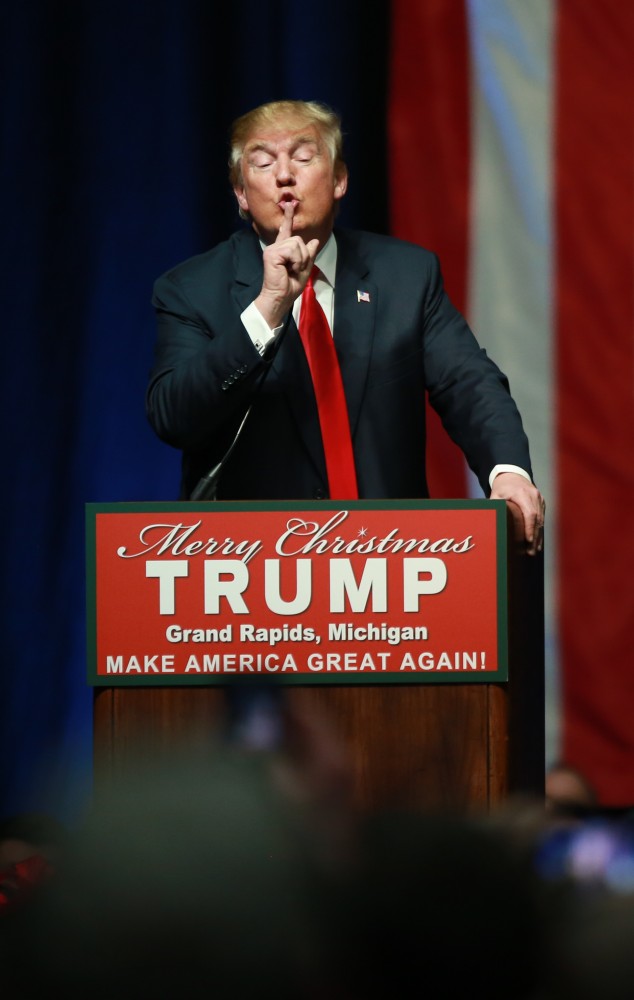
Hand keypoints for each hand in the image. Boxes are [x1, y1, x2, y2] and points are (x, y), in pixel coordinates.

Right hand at [254, 203, 319, 328]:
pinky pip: (292, 249)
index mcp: (282, 250)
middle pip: (298, 239)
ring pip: (297, 243)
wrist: (280, 298)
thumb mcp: (304, 269)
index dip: (288, 218)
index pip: (286, 230)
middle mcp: (276, 247)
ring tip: (292, 270)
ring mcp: (273, 249)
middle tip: (296, 269)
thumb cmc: (290, 287)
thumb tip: (315, 241)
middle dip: (304, 255)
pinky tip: (289, 269)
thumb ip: (309, 254)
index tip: (290, 205)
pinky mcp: (271, 254)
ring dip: (300, 259)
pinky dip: (296, 261)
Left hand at [490, 472, 544, 555]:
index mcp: (522, 493)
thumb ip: (494, 507)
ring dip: (538, 536)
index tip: (528, 540)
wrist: (513, 475)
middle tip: (531, 552)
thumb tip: (488, 522)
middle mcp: (534, 495)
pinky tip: (537, 542)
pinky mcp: (541, 502)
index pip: (530, 513)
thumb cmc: (502, 487)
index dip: (530, 528)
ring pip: (541, 520)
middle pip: (537, 519)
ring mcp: (539, 499)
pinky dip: (539, 530)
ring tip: (534, 551)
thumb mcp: (495, 494)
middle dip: (534, 537)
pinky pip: (542, 518)